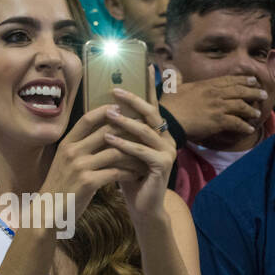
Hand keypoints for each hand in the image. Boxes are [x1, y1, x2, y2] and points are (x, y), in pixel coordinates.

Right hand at [39, 105, 141, 222]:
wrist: (48, 212)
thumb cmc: (60, 187)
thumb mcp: (64, 162)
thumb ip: (79, 148)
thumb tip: (100, 134)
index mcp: (66, 144)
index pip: (87, 119)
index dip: (105, 111)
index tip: (121, 108)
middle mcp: (72, 151)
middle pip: (105, 132)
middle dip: (127, 131)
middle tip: (143, 131)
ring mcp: (79, 166)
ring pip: (114, 152)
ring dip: (133, 155)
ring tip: (145, 157)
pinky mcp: (87, 182)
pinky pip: (115, 172)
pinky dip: (128, 173)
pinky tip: (136, 174)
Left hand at [103, 75, 175, 222]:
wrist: (143, 207)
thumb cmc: (131, 179)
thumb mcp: (124, 152)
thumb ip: (122, 133)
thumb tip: (106, 109)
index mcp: (160, 134)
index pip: (153, 106)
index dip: (149, 88)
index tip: (146, 66)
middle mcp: (167, 140)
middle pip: (151, 114)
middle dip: (133, 100)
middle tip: (115, 89)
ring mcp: (167, 152)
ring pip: (145, 131)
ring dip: (125, 122)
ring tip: (108, 113)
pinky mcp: (162, 166)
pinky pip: (141, 152)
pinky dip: (124, 145)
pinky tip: (109, 139)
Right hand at [158, 74, 266, 144]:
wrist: (168, 120)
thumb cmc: (169, 105)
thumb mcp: (172, 87)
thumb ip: (176, 78)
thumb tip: (171, 69)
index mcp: (206, 84)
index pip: (229, 80)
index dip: (243, 79)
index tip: (253, 80)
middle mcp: (215, 93)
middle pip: (240, 91)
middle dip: (253, 92)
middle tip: (263, 94)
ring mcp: (218, 107)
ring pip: (241, 106)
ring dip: (251, 109)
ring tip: (258, 113)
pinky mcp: (218, 121)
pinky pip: (236, 123)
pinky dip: (244, 126)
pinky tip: (250, 129)